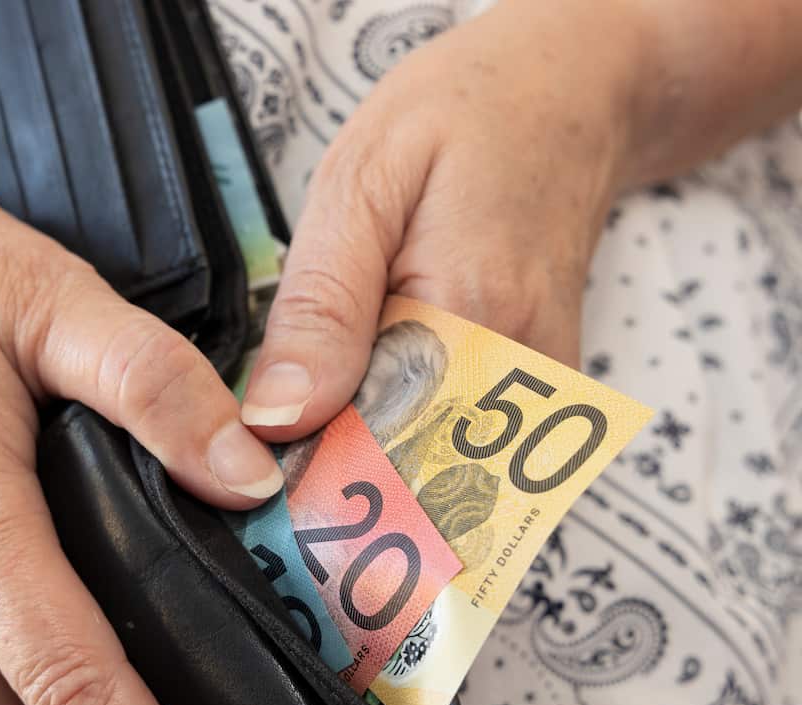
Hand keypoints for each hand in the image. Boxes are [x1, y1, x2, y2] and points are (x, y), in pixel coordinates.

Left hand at [241, 0, 637, 436]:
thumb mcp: (360, 184)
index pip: (367, 454)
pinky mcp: (542, 397)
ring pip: (435, 476)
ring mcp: (541, 395)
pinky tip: (384, 384)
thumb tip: (277, 419)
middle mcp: (520, 379)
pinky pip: (462, 451)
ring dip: (371, 457)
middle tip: (295, 423)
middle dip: (336, 474)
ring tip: (344, 387)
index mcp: (470, 323)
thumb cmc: (464, 121)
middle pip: (404, 483)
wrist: (567, 98)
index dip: (301, 470)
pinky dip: (408, 434)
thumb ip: (320, 307)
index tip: (260, 462)